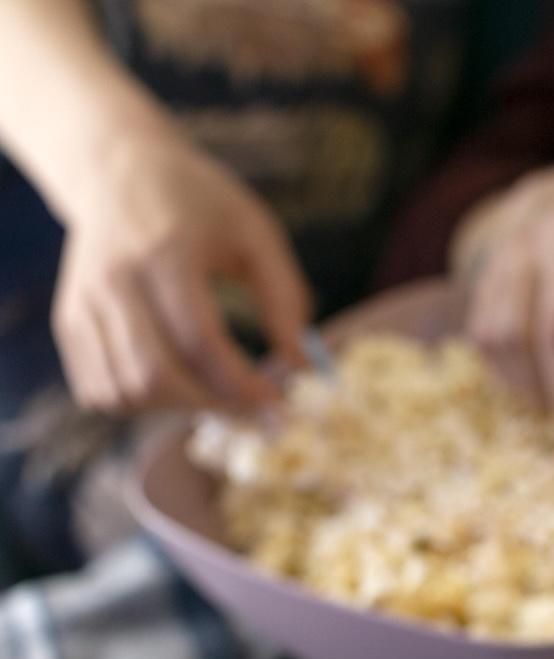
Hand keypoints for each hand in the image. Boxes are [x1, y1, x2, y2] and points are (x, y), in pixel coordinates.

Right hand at [51, 134, 309, 412]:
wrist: (118, 169)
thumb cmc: (199, 202)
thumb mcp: (256, 232)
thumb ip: (284, 296)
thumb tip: (303, 364)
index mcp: (164, 252)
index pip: (199, 341)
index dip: (241, 384)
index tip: (278, 401)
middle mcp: (113, 281)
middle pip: (153, 375)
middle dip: (212, 406)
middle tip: (254, 412)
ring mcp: (83, 303)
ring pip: (122, 391)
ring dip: (178, 411)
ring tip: (219, 397)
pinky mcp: (69, 321)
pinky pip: (99, 390)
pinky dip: (143, 405)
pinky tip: (180, 388)